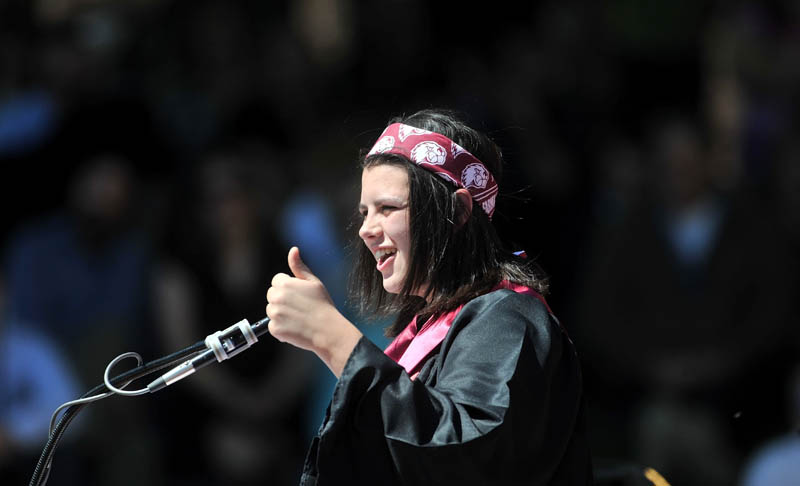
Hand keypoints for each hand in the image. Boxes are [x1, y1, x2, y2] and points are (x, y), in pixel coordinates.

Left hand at [266, 247, 361, 376]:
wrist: (327, 330)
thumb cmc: (323, 305)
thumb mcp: (313, 282)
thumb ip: (299, 267)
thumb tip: (293, 250)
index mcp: (285, 284)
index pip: (277, 281)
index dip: (288, 288)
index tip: (299, 296)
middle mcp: (276, 297)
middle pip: (272, 295)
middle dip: (281, 300)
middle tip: (299, 307)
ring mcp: (274, 314)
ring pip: (271, 311)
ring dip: (281, 314)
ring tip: (298, 318)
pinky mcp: (274, 329)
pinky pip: (273, 326)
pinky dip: (282, 329)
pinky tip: (295, 328)